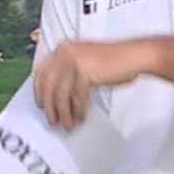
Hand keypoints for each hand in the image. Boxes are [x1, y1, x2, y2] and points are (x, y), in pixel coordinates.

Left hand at [35, 40, 154, 127]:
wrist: (134, 56)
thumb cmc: (114, 61)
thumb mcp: (85, 62)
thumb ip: (69, 73)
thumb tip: (56, 97)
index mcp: (63, 48)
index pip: (41, 72)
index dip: (39, 91)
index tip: (41, 105)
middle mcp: (65, 52)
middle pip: (48, 84)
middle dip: (50, 106)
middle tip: (52, 120)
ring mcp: (74, 61)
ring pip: (61, 94)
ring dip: (64, 112)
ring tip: (68, 124)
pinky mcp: (84, 71)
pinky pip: (77, 97)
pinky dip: (79, 110)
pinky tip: (81, 118)